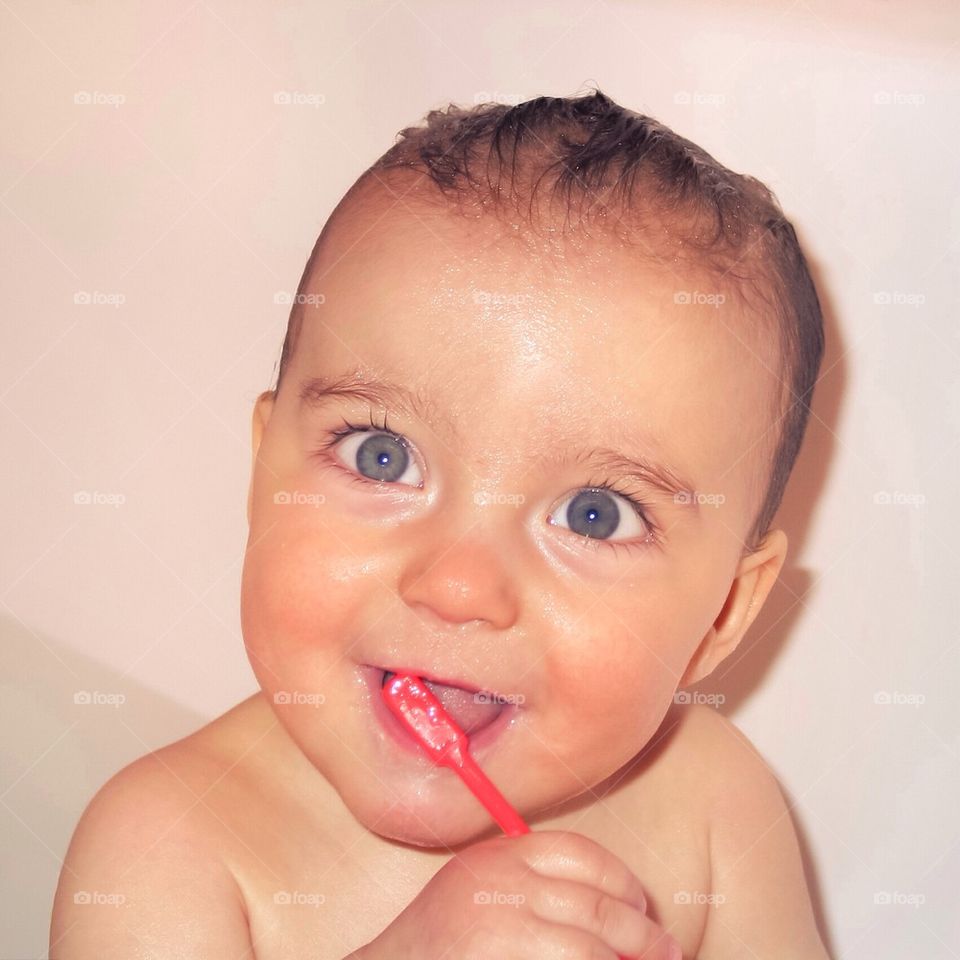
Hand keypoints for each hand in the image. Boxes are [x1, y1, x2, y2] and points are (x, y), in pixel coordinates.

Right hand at [352, 829, 681, 958]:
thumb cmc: (441, 941)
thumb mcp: (481, 889)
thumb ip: (534, 884)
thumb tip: (620, 906)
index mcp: (500, 855)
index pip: (581, 855)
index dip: (622, 882)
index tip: (642, 906)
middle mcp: (503, 887)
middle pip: (596, 905)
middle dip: (641, 934)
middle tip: (665, 952)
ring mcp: (502, 933)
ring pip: (591, 951)